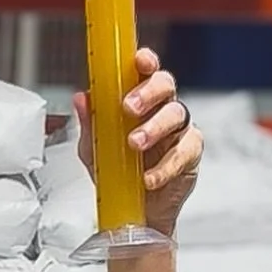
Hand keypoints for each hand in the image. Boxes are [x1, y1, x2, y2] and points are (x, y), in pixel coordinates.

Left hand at [74, 46, 202, 238]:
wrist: (135, 212)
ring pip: (176, 115)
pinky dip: (164, 167)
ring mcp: (179, 131)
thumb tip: (81, 99)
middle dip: (148, 91)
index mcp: (141, 101)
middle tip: (129, 107)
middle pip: (166, 85)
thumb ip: (90, 125)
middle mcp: (162, 110)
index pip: (146, 72)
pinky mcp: (190, 156)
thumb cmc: (118, 172)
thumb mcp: (94, 150)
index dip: (145, 61)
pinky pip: (183, 153)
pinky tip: (148, 178)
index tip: (138, 59)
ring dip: (154, 127)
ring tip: (134, 144)